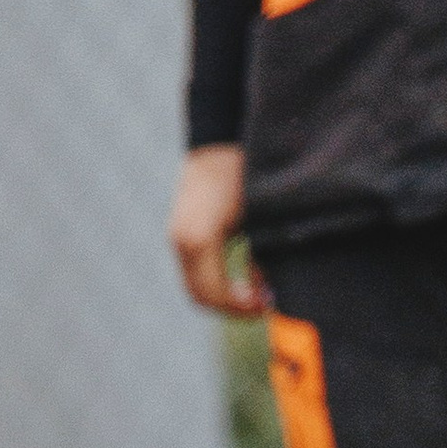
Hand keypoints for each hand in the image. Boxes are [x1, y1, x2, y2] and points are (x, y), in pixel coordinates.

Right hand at [169, 145, 270, 317]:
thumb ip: (263, 254)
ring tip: (258, 293)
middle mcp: (183, 239)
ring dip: (225, 296)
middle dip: (232, 307)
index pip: (214, 292)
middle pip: (200, 294)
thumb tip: (267, 289)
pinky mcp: (182, 232)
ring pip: (196, 285)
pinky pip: (196, 270)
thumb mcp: (261, 216)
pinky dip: (219, 280)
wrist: (222, 139)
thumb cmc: (248, 172)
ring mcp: (179, 235)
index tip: (266, 306)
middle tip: (263, 307)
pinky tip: (248, 276)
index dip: (240, 307)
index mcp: (200, 237)